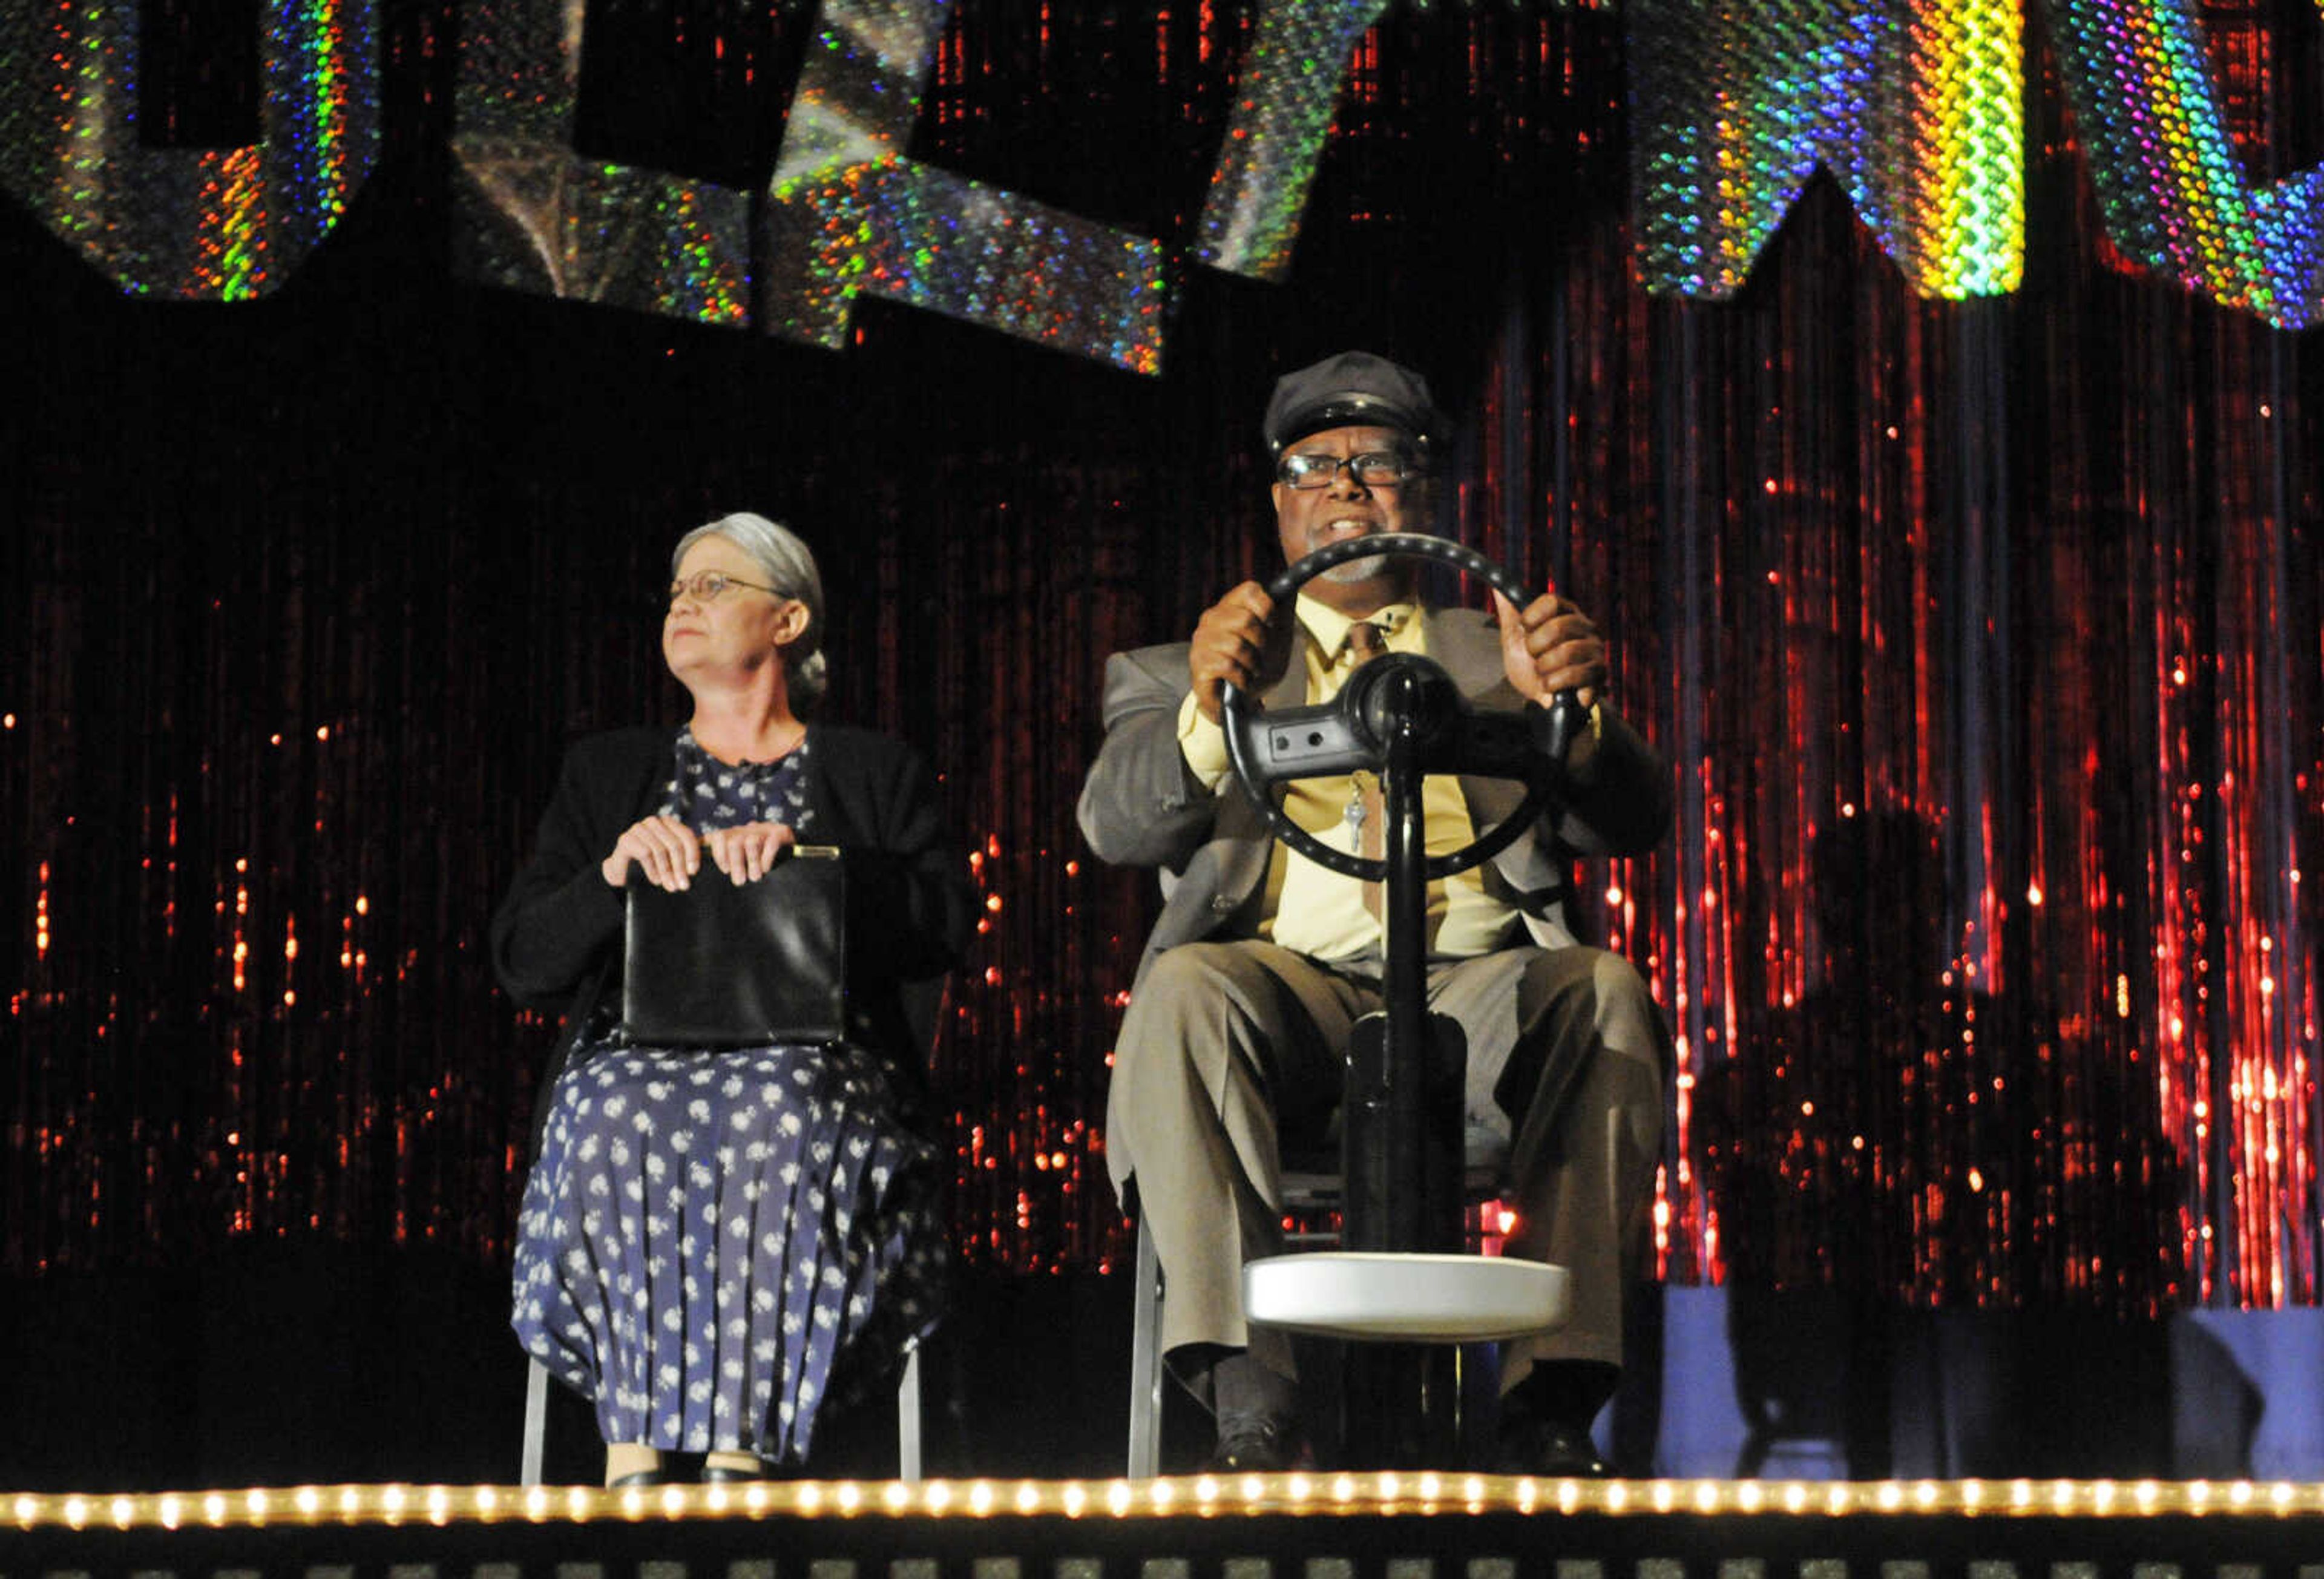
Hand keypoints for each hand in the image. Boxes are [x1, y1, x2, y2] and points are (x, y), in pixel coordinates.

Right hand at [601, 815, 699, 890]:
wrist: (623, 871)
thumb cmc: (651, 865)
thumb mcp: (671, 859)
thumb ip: (685, 857)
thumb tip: (698, 868)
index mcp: (668, 823)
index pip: (686, 835)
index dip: (692, 854)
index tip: (694, 872)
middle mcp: (654, 822)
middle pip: (674, 844)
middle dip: (680, 868)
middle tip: (683, 886)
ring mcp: (639, 828)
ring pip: (660, 850)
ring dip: (667, 872)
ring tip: (670, 886)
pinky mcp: (626, 839)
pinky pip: (645, 854)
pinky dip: (652, 869)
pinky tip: (655, 880)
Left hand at [702, 820, 796, 883]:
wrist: (789, 845)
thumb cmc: (758, 857)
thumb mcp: (738, 856)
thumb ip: (721, 859)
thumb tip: (694, 870)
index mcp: (734, 834)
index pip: (718, 837)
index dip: (719, 854)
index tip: (724, 870)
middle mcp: (747, 830)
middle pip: (734, 842)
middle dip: (736, 864)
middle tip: (740, 881)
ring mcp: (765, 829)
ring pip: (751, 842)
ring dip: (752, 862)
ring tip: (755, 877)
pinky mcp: (781, 832)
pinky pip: (771, 843)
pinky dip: (767, 858)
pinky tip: (767, 868)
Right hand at [1188, 582, 1289, 722]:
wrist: (1244, 702)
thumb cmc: (1257, 666)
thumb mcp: (1277, 636)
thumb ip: (1283, 611)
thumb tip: (1291, 589)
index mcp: (1230, 606)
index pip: (1250, 591)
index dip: (1267, 610)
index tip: (1271, 627)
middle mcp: (1212, 619)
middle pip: (1245, 619)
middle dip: (1261, 643)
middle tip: (1259, 655)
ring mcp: (1202, 642)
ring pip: (1236, 644)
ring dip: (1252, 663)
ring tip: (1250, 670)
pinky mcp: (1199, 665)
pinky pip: (1227, 666)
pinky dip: (1242, 678)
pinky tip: (1241, 681)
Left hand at [1491, 589, 1606, 708]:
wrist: (1539, 698)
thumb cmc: (1530, 665)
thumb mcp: (1514, 639)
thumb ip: (1509, 613)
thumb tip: (1498, 588)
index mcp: (1565, 613)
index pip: (1551, 601)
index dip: (1531, 619)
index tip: (1525, 631)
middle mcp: (1585, 627)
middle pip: (1558, 627)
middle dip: (1535, 648)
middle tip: (1534, 657)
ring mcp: (1594, 650)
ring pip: (1568, 652)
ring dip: (1544, 669)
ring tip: (1543, 674)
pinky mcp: (1598, 674)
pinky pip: (1576, 676)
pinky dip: (1555, 684)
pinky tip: (1552, 687)